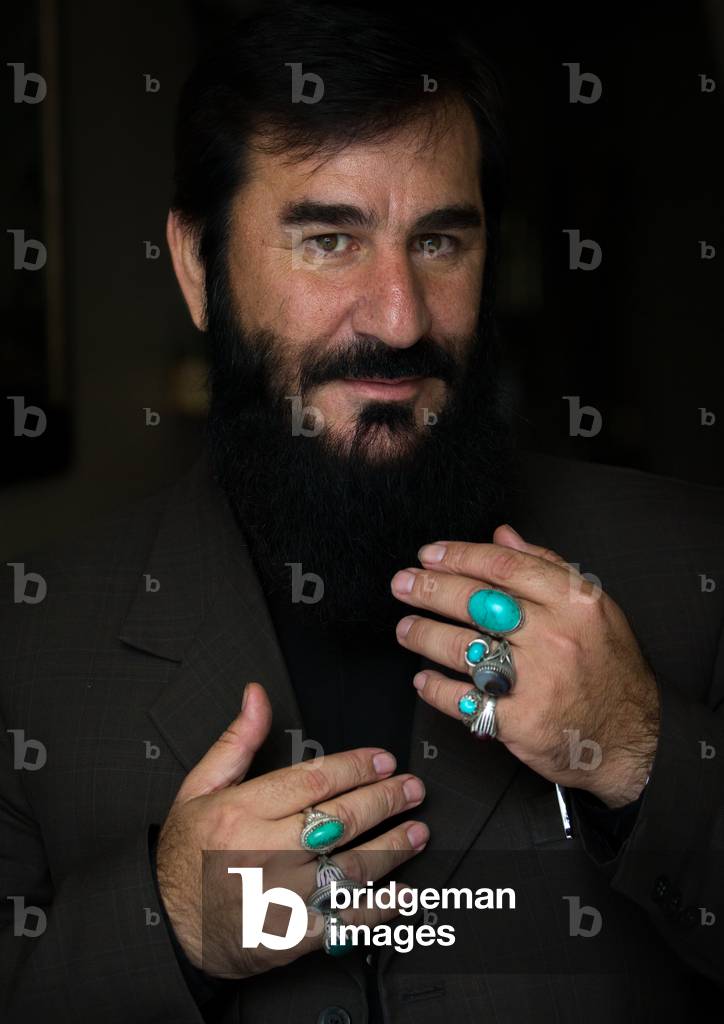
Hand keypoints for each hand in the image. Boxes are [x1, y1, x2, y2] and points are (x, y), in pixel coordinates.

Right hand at [155, 682, 427, 978]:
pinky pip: (344, 919)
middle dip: (385, 800)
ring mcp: (280, 896)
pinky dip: (380, 907)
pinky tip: (403, 893)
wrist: (166, 926)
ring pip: (351, 866)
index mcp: (242, 812)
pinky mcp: (290, 934)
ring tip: (417, 831)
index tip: (384, 761)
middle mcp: (263, 851)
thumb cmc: (184, 856)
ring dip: (392, 847)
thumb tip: (257, 697)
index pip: (313, 780)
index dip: (356, 767)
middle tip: (412, 789)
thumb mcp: (197, 788)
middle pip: (341, 819)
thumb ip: (235, 742)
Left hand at [390, 525, 659, 807]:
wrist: (631, 740)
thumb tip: (501, 536)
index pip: (503, 567)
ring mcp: (535, 681)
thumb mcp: (594, 608)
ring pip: (461, 648)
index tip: (429, 554)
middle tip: (403, 584)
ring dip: (423, 635)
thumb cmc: (609, 670)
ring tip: (406, 628)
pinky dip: (435, 687)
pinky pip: (462, 699)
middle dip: (429, 589)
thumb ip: (547, 566)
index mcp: (573, 603)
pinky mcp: (518, 721)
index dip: (458, 556)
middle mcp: (554, 638)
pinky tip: (423, 678)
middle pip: (475, 602)